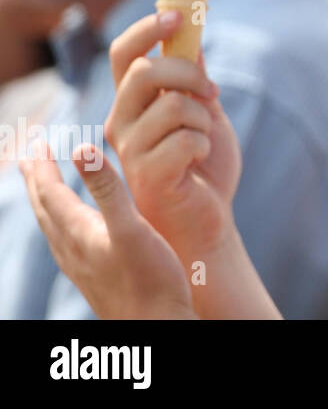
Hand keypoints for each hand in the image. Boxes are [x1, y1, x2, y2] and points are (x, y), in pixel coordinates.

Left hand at [20, 140, 195, 318]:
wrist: (156, 327)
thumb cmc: (151, 279)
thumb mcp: (132, 228)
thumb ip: (108, 189)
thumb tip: (83, 149)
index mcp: (78, 232)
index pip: (49, 191)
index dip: (41, 165)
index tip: (37, 142)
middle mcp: (71, 248)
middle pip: (43, 207)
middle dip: (36, 179)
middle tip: (28, 158)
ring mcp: (79, 265)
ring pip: (51, 225)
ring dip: (46, 200)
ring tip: (46, 187)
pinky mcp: (92, 277)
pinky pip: (64, 240)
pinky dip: (61, 221)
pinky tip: (74, 228)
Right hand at [106, 11, 240, 260]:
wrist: (208, 220)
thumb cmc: (204, 167)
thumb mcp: (205, 113)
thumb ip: (194, 79)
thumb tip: (190, 36)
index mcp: (132, 104)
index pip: (123, 54)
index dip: (147, 29)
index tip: (179, 15)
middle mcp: (122, 123)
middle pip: (144, 72)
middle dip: (189, 74)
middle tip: (211, 92)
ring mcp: (130, 151)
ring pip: (173, 105)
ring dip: (203, 118)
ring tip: (203, 138)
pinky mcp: (148, 176)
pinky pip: (185, 140)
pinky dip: (204, 145)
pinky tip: (199, 161)